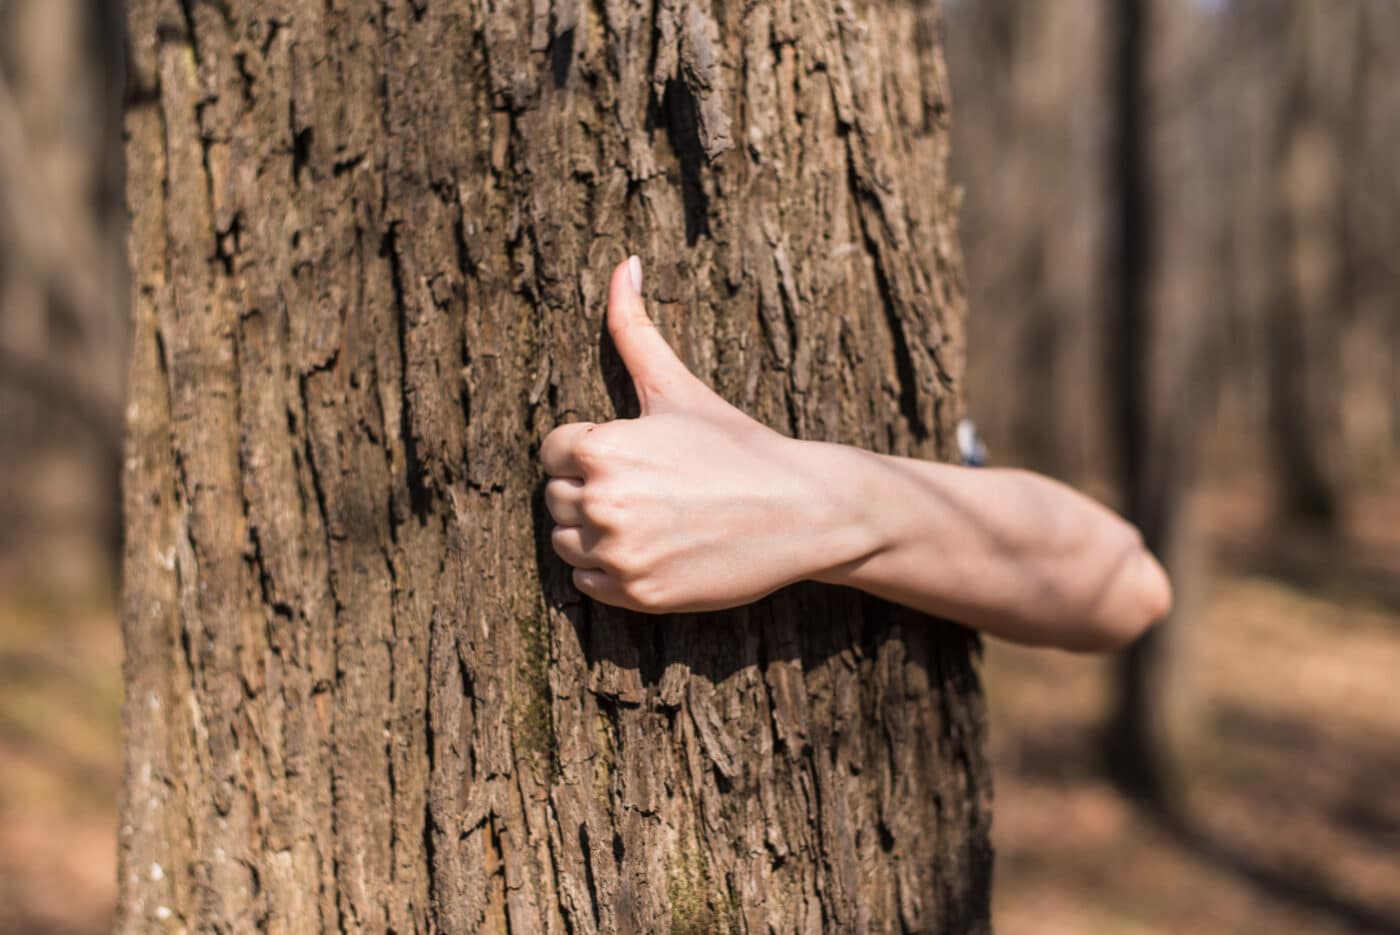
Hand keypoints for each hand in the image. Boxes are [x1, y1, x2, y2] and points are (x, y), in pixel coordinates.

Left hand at [540, 256, 844, 612]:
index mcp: (602, 447)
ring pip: (565, 543)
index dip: (590, 449)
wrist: (803, 511)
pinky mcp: (637, 596)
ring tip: (650, 518)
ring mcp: (619, 554)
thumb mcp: (679, 387)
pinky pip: (587, 584)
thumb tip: (624, 262)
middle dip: (592, 490)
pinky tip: (654, 549)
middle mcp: (601, 503)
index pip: (551, 451)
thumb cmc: (738, 445)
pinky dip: (611, 571)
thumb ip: (634, 328)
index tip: (635, 455)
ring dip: (594, 533)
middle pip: (556, 498)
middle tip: (651, 487)